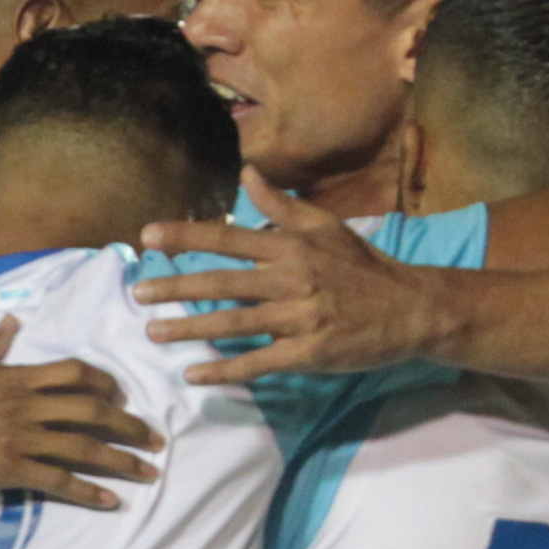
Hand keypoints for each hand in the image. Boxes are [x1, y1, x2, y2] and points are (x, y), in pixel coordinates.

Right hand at [0, 322, 161, 510]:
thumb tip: (12, 322)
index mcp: (11, 376)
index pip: (75, 371)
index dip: (107, 383)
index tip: (123, 396)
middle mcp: (22, 403)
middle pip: (92, 408)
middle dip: (130, 424)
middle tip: (155, 439)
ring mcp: (17, 436)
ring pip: (84, 446)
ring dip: (122, 460)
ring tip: (148, 472)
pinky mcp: (8, 469)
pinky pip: (59, 481)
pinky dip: (89, 492)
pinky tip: (111, 501)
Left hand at [133, 189, 452, 384]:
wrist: (411, 309)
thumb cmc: (364, 267)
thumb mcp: (326, 227)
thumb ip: (281, 205)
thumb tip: (247, 174)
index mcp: (291, 246)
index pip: (228, 237)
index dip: (185, 236)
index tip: (148, 236)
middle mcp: (291, 278)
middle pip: (222, 282)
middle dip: (175, 287)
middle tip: (138, 293)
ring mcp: (300, 317)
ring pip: (234, 323)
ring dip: (190, 328)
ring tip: (153, 333)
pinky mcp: (309, 352)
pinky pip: (259, 362)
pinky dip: (225, 369)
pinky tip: (195, 374)